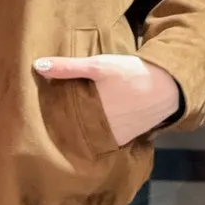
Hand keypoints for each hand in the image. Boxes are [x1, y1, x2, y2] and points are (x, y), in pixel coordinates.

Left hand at [33, 53, 180, 146]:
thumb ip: (68, 67)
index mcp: (89, 118)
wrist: (167, 87)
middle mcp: (100, 134)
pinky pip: (104, 139)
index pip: (60, 124)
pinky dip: (96, 133)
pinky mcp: (125, 139)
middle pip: (74, 132)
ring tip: (68, 119)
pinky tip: (90, 123)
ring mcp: (113, 139)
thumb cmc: (130, 74)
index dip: (48, 119)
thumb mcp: (99, 65)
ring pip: (89, 137)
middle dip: (63, 126)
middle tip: (48, 118)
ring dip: (80, 130)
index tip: (36, 115)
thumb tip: (36, 65)